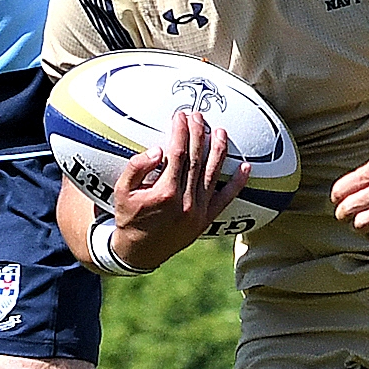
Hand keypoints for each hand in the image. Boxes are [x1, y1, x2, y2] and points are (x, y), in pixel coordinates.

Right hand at [109, 110, 248, 268]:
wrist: (139, 252)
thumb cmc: (129, 217)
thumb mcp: (122, 192)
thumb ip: (136, 168)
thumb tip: (158, 150)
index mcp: (165, 192)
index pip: (177, 153)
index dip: (180, 132)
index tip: (180, 116)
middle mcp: (186, 201)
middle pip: (196, 159)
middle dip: (198, 134)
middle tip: (199, 116)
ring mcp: (199, 211)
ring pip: (212, 173)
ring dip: (219, 150)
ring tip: (220, 131)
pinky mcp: (206, 219)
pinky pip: (226, 199)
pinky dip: (237, 183)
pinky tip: (246, 167)